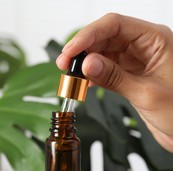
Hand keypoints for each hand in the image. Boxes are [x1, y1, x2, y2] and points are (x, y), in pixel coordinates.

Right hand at [56, 13, 172, 151]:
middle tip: (65, 65)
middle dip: (83, 50)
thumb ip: (115, 77)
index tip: (71, 51)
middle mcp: (145, 47)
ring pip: (104, 53)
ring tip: (71, 76)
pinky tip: (84, 82)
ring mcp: (137, 61)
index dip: (89, 35)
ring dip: (86, 64)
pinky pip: (107, 69)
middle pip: (106, 37)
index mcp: (156, 40)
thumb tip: (87, 64)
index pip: (115, 25)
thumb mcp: (146, 94)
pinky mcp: (130, 76)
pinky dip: (94, 75)